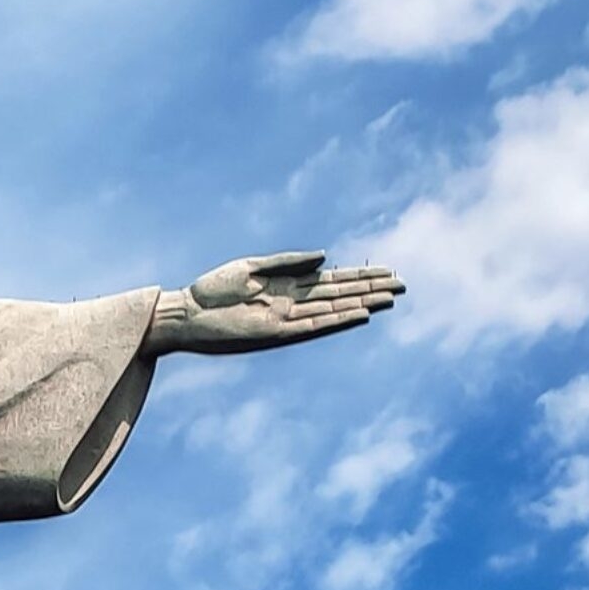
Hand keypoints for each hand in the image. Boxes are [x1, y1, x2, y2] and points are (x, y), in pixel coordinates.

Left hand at [145, 251, 402, 357]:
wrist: (185, 314)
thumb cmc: (211, 290)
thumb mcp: (250, 267)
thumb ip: (288, 262)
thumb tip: (325, 257)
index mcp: (286, 286)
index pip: (332, 280)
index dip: (360, 276)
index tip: (387, 271)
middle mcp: (292, 304)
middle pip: (340, 294)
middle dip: (370, 289)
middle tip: (403, 284)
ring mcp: (287, 320)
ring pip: (333, 310)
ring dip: (362, 304)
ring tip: (390, 299)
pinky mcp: (276, 333)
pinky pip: (314, 326)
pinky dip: (337, 320)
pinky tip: (359, 314)